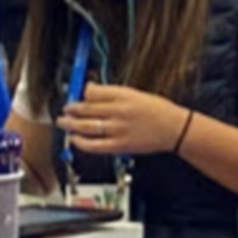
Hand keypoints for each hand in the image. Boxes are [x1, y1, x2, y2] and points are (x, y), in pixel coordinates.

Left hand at [57, 83, 188, 154]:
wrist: (174, 128)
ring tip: (63, 123)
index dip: (81, 93)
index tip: (76, 94)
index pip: (93, 92)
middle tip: (65, 109)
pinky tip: (75, 139)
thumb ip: (114, 93)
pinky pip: (94, 145)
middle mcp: (119, 111)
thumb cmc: (159, 110)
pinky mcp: (119, 145)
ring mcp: (117, 129)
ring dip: (71, 124)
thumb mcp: (137, 94)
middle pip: (86, 109)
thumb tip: (93, 92)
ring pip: (86, 126)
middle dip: (71, 109)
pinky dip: (81, 142)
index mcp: (124, 95)